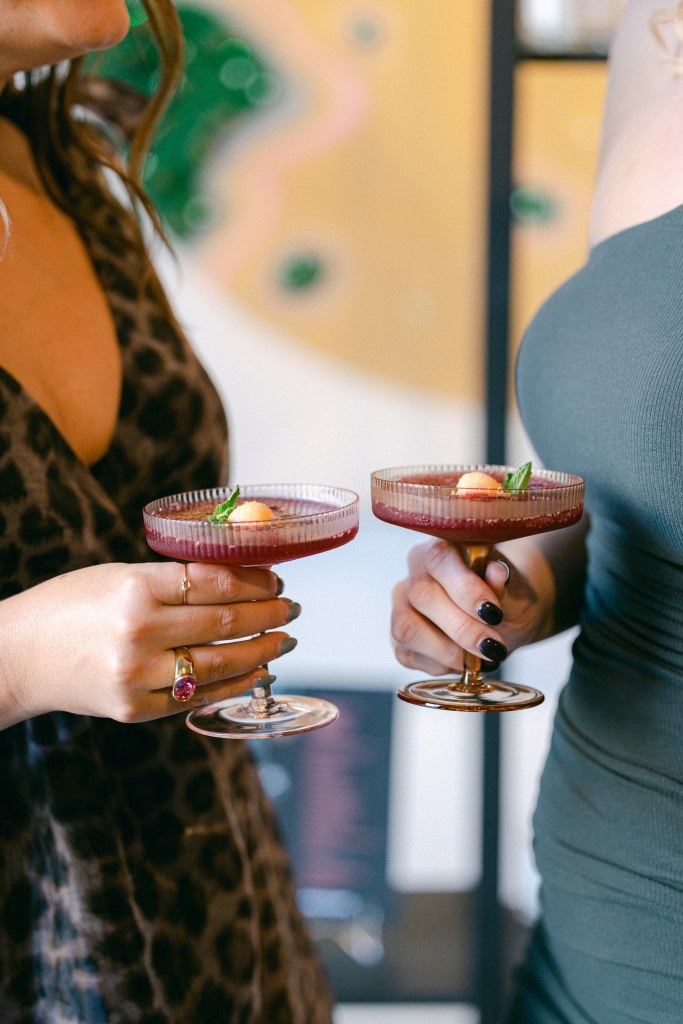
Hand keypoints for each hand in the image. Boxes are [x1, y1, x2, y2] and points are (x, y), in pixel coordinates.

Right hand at [1, 561, 298, 727]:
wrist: (17, 656)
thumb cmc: (68, 606)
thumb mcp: (116, 575)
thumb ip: (172, 580)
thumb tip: (240, 580)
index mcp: (134, 588)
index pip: (213, 582)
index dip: (254, 581)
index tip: (277, 579)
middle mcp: (138, 632)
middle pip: (224, 623)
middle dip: (269, 614)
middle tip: (292, 608)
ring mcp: (137, 676)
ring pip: (220, 665)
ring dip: (262, 651)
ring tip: (284, 640)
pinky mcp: (134, 709)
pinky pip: (197, 698)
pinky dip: (234, 685)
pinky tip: (256, 672)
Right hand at [390, 539, 551, 676]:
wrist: (503, 619)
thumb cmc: (506, 597)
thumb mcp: (516, 591)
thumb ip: (505, 584)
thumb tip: (497, 572)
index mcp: (443, 548)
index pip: (439, 558)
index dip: (464, 588)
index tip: (494, 614)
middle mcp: (415, 571)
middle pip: (422, 595)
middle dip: (462, 628)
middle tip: (493, 647)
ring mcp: (401, 603)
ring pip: (406, 628)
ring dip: (447, 650)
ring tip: (479, 658)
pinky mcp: (397, 635)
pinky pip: (407, 654)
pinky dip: (439, 664)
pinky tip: (463, 660)